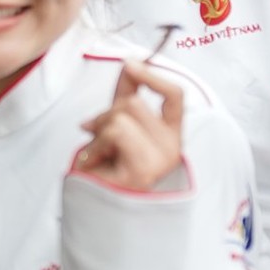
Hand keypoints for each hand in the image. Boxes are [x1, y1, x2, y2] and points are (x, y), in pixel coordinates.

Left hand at [73, 59, 183, 191]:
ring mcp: (161, 160)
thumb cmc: (106, 169)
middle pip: (135, 103)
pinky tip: (96, 163)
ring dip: (99, 131)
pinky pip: (115, 133)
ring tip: (97, 153)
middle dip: (105, 114)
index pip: (175, 96)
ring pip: (122, 116)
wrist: (94, 206)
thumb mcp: (117, 125)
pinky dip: (96, 145)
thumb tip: (130, 63)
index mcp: (170, 135)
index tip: (130, 64)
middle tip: (96, 137)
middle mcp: (172, 148)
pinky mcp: (144, 169)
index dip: (152, 75)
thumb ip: (126, 96)